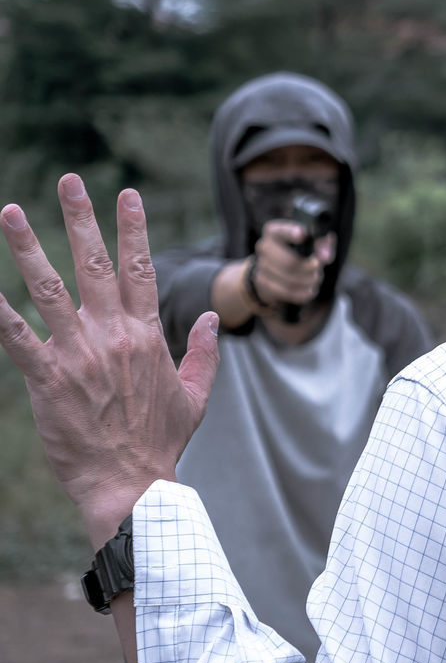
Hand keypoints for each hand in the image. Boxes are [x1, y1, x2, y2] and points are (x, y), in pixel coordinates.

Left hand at [0, 175, 219, 547]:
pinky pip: (15, 338)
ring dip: (26, 248)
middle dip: (81, 218)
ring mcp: (78, 354)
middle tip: (71, 182)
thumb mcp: (196, 394)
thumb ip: (204, 351)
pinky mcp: (47, 379)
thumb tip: (209, 316)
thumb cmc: (163, 441)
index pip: (139, 268)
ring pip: (48, 289)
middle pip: (93, 264)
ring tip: (9, 213)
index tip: (127, 195)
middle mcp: (112, 335)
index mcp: (147, 335)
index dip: (133, 229)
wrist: (132, 481)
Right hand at [250, 220, 336, 306]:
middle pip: (289, 262)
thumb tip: (326, 255)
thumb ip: (323, 245)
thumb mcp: (312, 243)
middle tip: (319, 268)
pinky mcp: (264, 284)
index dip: (292, 233)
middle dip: (309, 268)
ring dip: (308, 281)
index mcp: (275, 231)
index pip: (281, 231)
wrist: (275, 270)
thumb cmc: (298, 252)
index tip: (302, 235)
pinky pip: (286, 292)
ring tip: (316, 278)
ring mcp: (262, 266)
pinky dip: (302, 293)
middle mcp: (264, 246)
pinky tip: (310, 289)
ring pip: (289, 280)